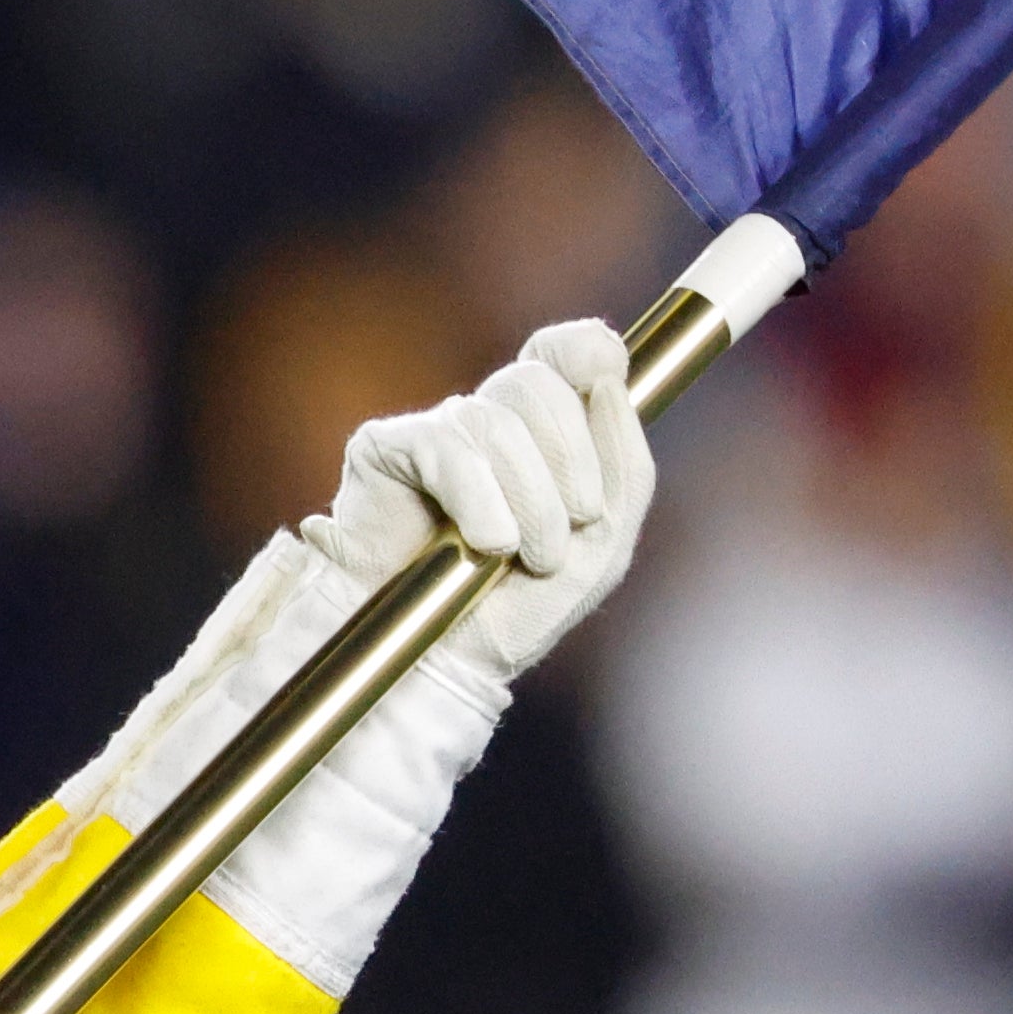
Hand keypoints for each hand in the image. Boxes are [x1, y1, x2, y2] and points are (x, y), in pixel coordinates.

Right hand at [320, 320, 653, 672]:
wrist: (444, 662)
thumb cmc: (518, 608)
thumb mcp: (603, 549)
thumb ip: (627, 469)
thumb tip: (610, 385)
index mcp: (544, 432)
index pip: (567, 352)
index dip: (588, 352)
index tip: (606, 376)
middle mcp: (489, 420)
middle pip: (538, 381)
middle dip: (571, 462)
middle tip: (570, 527)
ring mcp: (437, 432)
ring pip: (498, 422)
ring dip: (531, 502)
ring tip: (525, 556)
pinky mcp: (386, 450)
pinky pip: (447, 448)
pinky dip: (481, 503)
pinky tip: (485, 545)